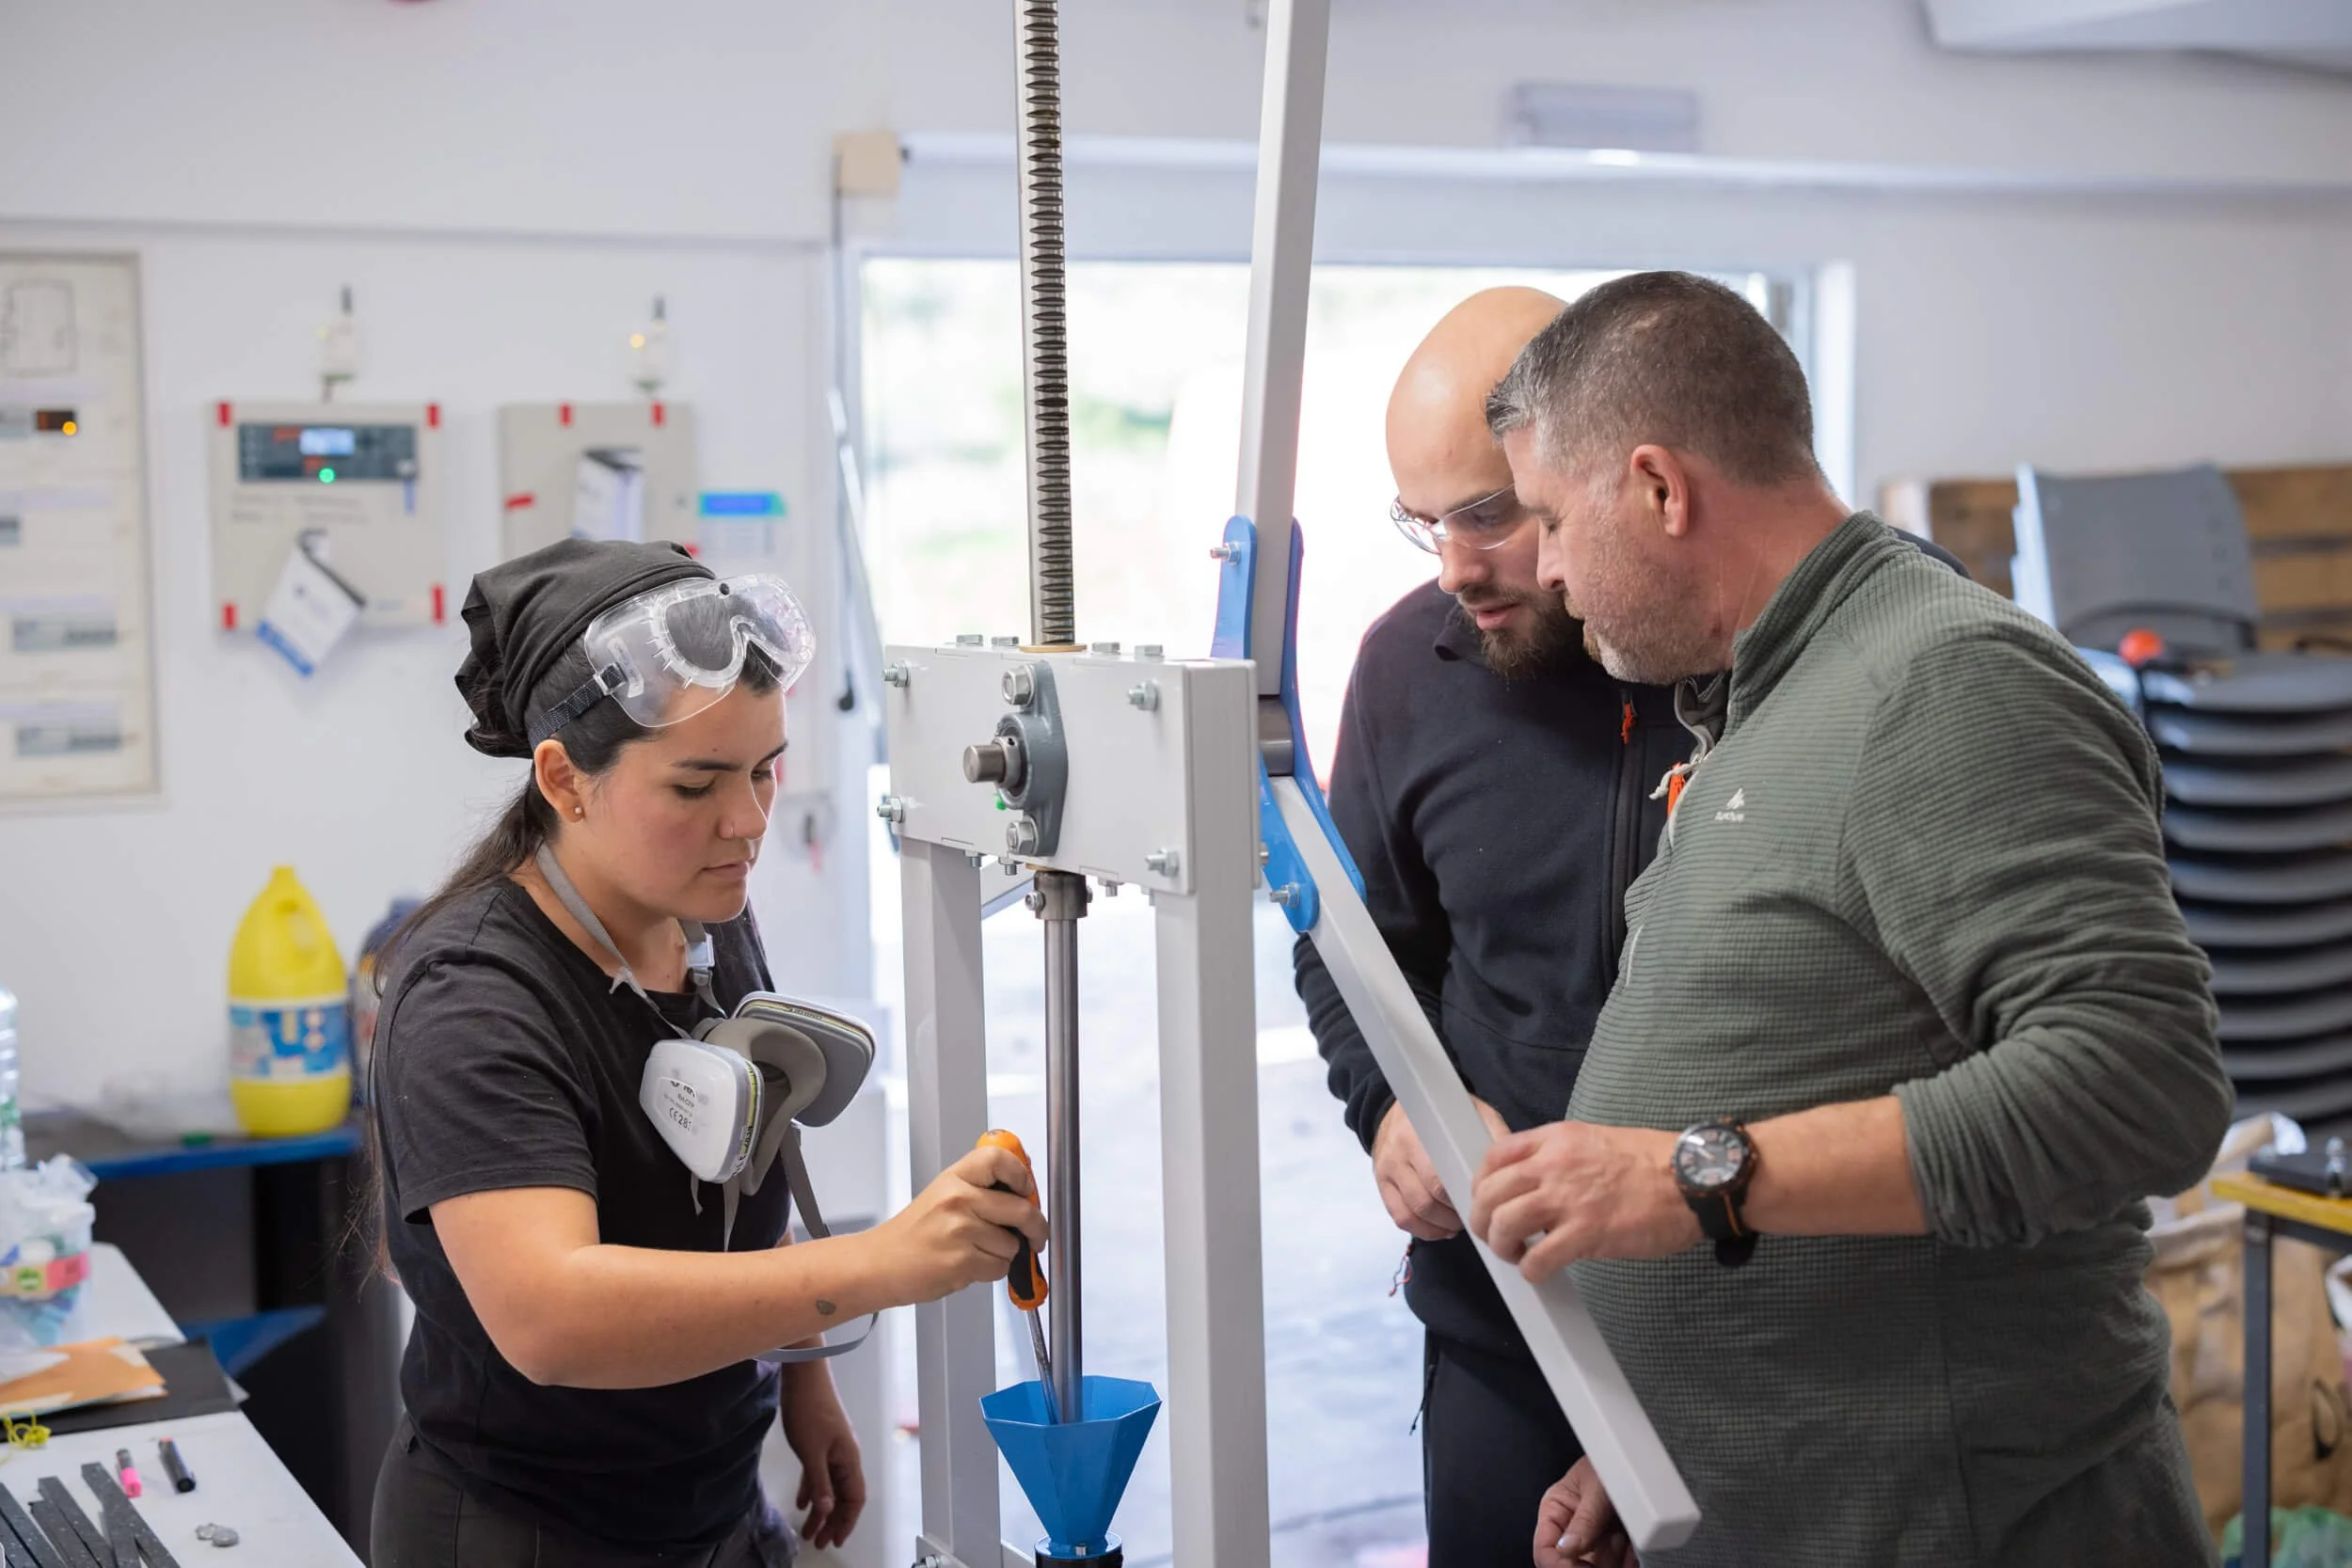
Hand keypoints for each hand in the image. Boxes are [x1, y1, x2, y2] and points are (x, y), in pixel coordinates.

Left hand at [780, 1364, 865, 1550]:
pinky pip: (819, 1473)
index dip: (847, 1521)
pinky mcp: (819, 1442)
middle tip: (818, 1542)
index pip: (855, 1498)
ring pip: (830, 1486)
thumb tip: (826, 1510)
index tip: (834, 1540)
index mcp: (849, 1459)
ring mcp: (832, 1448)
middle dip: (832, 1521)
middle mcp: (845, 1456)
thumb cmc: (809, 1410)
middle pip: (843, 1495)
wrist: (803, 1376)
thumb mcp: (811, 1451)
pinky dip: (812, 1490)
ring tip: (807, 1530)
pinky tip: (802, 1502)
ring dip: (820, 1509)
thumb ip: (820, 1482)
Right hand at [869, 1146, 1048, 1303]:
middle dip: (1036, 1228)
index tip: (1028, 1190)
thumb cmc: (913, 1233)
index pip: (1000, 1160)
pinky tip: (970, 1266)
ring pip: (1013, 1244)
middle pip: (1022, 1209)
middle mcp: (959, 1199)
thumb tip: (1024, 1191)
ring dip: (1005, 1254)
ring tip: (977, 1251)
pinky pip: (1000, 1268)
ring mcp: (960, 1231)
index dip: (1022, 1175)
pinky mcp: (962, 1262)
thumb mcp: (943, 1194)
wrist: (880, 1264)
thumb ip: (980, 1189)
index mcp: (955, 1178)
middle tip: (1036, 1235)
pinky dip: (992, 1271)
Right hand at [1370, 1098, 1510, 1240]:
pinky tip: (1440, 1227)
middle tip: (1472, 1215)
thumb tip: (1515, 1168)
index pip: (1438, 1180)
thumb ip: (1493, 1136)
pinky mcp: (1382, 1184)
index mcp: (1419, 1133)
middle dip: (1452, 1216)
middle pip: (1425, 1201)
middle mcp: (1398, 1152)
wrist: (1402, 1106)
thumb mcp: (1473, 1113)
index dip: (1460, 1198)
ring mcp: (1386, 1170)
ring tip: (1458, 1223)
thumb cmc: (1445, 1114)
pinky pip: (1400, 1217)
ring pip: (1412, 1213)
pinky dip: (1422, 1229)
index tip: (1479, 1204)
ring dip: (1439, 1226)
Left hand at [1468, 1121, 1697, 1280]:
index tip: (1486, 1201)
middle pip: (1490, 1193)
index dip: (1481, 1184)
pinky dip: (1531, 1271)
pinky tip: (1541, 1271)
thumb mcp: (1596, 1140)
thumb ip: (1560, 1155)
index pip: (1494, 1156)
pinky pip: (1537, 1259)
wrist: (1694, 1179)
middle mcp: (1554, 1165)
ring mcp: (1568, 1199)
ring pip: (1503, 1224)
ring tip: (1517, 1255)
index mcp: (1557, 1139)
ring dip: (1502, 1246)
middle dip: (1482, 1220)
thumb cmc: (1653, 1162)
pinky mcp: (1585, 1234)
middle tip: (1495, 1236)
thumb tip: (1533, 1180)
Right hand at [1534, 1457, 1635, 1567]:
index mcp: (1555, 1509)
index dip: (1559, 1564)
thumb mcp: (1597, 1488)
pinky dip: (1626, 1562)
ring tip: (1623, 1542)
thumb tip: (1566, 1549)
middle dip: (1591, 1564)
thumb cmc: (1612, 1460)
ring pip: (1595, 1565)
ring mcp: (1594, 1535)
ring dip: (1612, 1562)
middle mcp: (1571, 1525)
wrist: (1643, 1458)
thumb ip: (1584, 1519)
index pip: (1544, 1549)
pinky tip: (1632, 1551)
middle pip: (1571, 1562)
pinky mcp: (1614, 1542)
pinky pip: (1616, 1563)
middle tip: (1609, 1554)